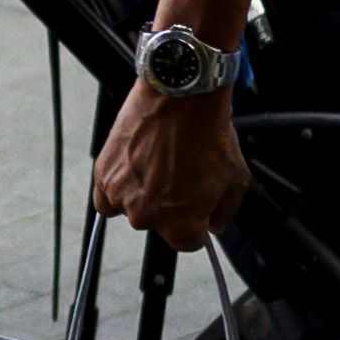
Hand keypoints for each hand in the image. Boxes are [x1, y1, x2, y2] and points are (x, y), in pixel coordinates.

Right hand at [87, 80, 246, 246]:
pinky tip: (133, 169)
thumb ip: (224, 212)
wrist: (181, 95)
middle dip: (169, 206)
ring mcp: (122, 196)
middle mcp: (147, 217)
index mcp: (181, 225)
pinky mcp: (104, 174)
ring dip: (142, 195)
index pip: (187, 243)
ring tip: (156, 165)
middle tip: (178, 177)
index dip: (196, 225)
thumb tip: (214, 224)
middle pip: (158, 225)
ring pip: (131, 210)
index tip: (196, 210)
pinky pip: (106, 197)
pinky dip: (117, 188)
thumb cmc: (207, 134)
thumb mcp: (235, 179)